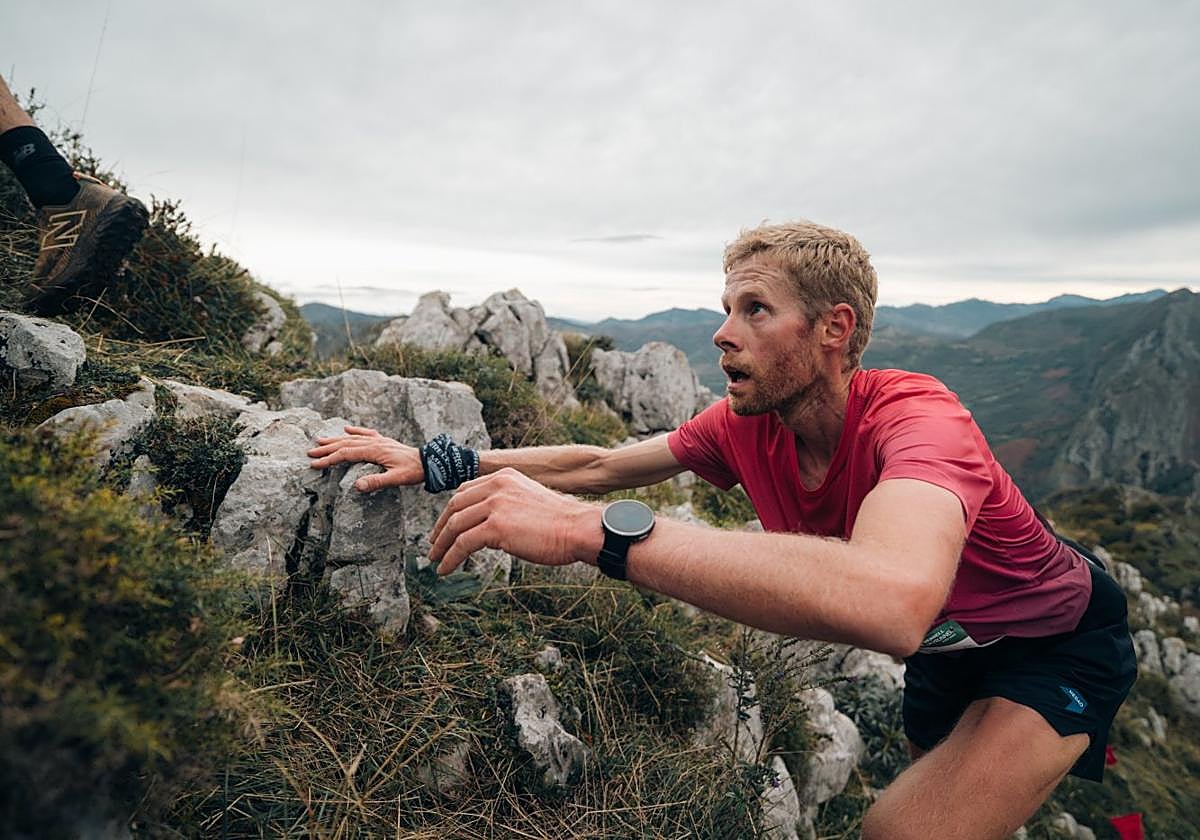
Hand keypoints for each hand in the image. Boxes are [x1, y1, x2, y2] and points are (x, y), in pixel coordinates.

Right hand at [307, 425, 423, 491]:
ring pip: (352, 438)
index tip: (314, 464)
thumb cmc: (414, 471)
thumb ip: (376, 482)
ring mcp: (379, 440)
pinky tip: (347, 429)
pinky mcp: (384, 441)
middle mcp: (374, 442)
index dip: (329, 459)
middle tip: (309, 452)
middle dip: (326, 448)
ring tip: (320, 440)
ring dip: (335, 439)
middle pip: (345, 443)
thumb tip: (357, 486)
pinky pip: (366, 433)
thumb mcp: (396, 479)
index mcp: (374, 451)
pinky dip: (355, 431)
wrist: (430, 461)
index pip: (345, 454)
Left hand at [428, 468, 600, 575]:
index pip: (466, 491)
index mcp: (504, 477)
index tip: (445, 526)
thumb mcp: (529, 500)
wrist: (579, 528)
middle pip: (455, 506)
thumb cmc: (561, 522)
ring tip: (436, 560)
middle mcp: (497, 487)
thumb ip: (508, 504)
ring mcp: (495, 506)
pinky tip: (446, 569)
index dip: (451, 510)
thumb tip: (489, 525)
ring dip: (441, 545)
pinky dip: (450, 558)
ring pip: (455, 525)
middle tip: (434, 545)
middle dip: (441, 527)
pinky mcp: (496, 527)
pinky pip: (462, 544)